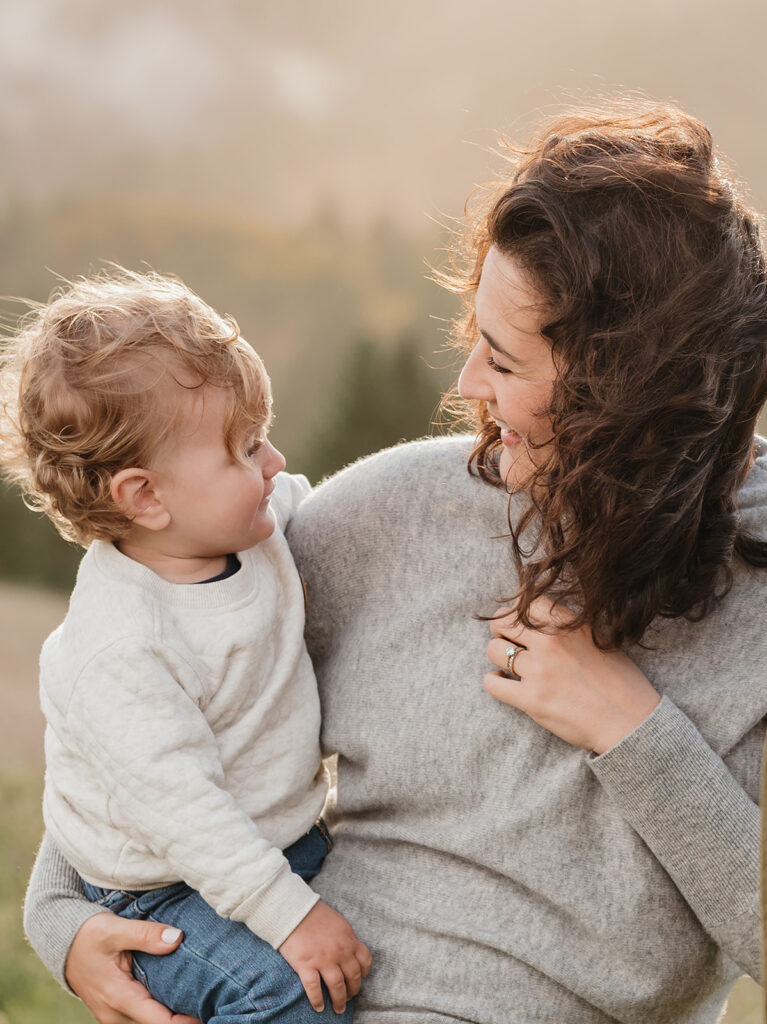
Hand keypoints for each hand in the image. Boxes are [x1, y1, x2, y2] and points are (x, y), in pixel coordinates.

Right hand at [65, 913, 201, 1023]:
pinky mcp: (115, 1012)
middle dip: (183, 1019)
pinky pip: (141, 1019)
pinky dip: (159, 1013)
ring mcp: (114, 1016)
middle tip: (210, 1003)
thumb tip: (177, 938)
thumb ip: (146, 935)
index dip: (186, 1022)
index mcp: (119, 998)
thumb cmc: (88, 935)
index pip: (160, 1022)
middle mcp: (116, 1015)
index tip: (209, 1011)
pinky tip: (178, 998)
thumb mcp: (115, 929)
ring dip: (171, 1017)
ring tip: (199, 1001)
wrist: (60, 942)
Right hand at [278, 900, 371, 1013]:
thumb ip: (345, 937)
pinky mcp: (306, 964)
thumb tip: (348, 948)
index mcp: (348, 939)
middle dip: (353, 991)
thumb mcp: (338, 922)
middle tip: (349, 998)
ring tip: (339, 1009)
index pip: (364, 960)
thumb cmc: (313, 913)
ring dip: (340, 1000)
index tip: (360, 979)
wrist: (293, 910)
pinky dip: (318, 1000)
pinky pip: (314, 988)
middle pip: (353, 977)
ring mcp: (323, 959)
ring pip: (337, 986)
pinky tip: (319, 1007)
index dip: (364, 973)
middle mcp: (339, 951)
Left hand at [484, 597, 660, 754]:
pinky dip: (494, 682)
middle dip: (501, 630)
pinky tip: (504, 683)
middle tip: (508, 641)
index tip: (516, 620)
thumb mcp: (599, 637)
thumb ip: (568, 625)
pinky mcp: (532, 700)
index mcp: (569, 625)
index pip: (525, 601)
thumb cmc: (620, 681)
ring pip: (493, 650)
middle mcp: (551, 643)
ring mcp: (539, 671)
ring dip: (498, 656)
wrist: (630, 722)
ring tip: (509, 665)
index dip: (515, 610)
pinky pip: (492, 683)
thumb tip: (540, 615)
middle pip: (502, 622)